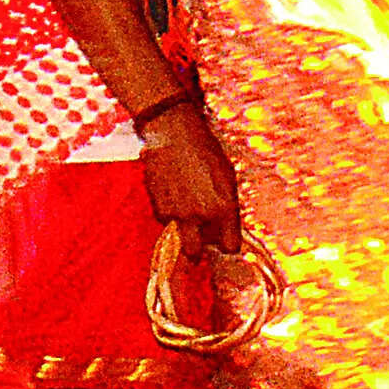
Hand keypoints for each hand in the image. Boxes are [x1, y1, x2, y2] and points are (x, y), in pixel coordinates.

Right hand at [136, 102, 239, 253]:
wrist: (174, 135)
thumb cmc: (206, 152)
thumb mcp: (227, 177)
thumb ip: (227, 205)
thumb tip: (224, 225)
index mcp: (223, 208)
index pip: (230, 246)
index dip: (228, 245)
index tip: (225, 241)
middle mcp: (199, 216)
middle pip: (194, 253)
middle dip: (197, 251)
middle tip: (200, 242)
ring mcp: (176, 213)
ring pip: (179, 234)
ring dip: (182, 225)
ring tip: (185, 201)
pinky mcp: (158, 207)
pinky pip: (166, 219)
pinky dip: (169, 211)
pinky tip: (173, 192)